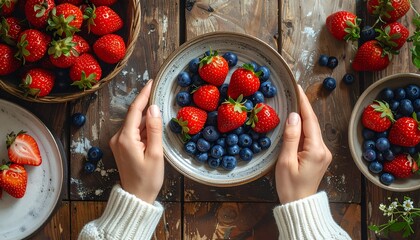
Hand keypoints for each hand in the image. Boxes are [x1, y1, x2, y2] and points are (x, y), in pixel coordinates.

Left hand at [109, 80, 163, 203]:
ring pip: (135, 123)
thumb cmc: (148, 179)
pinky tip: (154, 126)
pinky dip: (144, 128)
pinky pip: (134, 132)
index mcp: (125, 138)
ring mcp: (119, 143)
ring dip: (147, 118)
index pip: (135, 110)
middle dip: (146, 104)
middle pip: (134, 115)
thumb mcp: (155, 154)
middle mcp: (118, 138)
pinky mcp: (122, 147)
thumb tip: (154, 108)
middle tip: (160, 92)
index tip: (151, 82)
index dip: (143, 95)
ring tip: (161, 109)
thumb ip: (154, 129)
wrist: (136, 197)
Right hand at [275, 85, 331, 203]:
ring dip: (303, 117)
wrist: (299, 205)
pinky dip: (304, 127)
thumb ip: (291, 137)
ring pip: (312, 130)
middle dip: (303, 107)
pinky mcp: (319, 157)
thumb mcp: (286, 162)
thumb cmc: (290, 187)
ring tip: (293, 102)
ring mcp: (323, 153)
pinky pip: (311, 137)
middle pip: (313, 123)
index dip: (303, 103)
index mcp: (316, 150)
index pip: (310, 120)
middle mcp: (324, 149)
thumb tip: (293, 115)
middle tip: (293, 91)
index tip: (297, 88)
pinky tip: (296, 121)